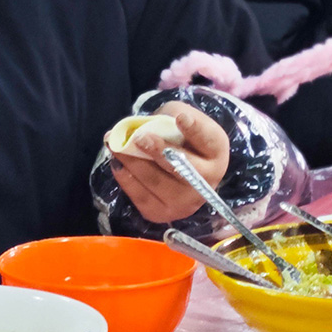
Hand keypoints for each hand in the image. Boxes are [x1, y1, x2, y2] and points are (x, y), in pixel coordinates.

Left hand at [108, 102, 228, 222]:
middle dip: (160, 152)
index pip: (208, 140)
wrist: (180, 169)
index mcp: (215, 152)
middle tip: (140, 138)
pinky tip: (118, 164)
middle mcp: (206, 182)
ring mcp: (186, 202)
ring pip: (157, 183)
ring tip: (116, 146)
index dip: (194, 130)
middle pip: (183, 168)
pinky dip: (126, 179)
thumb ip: (166, 118)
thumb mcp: (179, 119)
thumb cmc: (181, 138)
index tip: (180, 118)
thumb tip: (141, 126)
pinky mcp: (163, 213)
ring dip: (133, 163)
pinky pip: (141, 197)